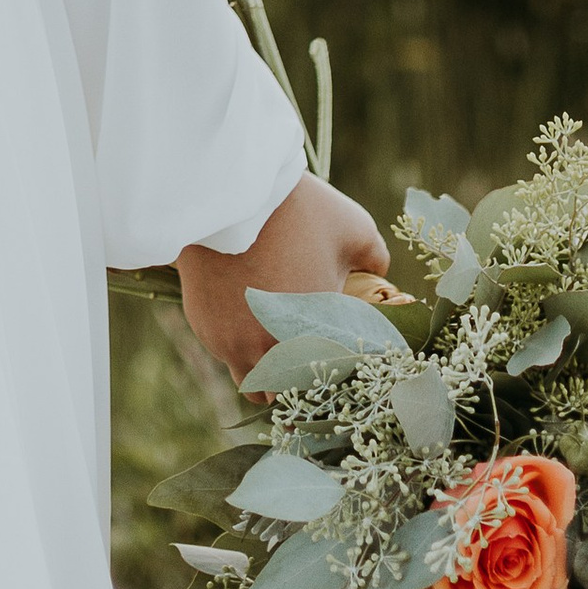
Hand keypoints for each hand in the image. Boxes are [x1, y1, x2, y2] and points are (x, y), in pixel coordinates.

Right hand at [177, 171, 391, 380]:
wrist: (228, 191)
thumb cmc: (298, 210)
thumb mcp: (353, 229)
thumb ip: (375, 260)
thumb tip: (381, 276)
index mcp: (313, 337)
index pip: (329, 385)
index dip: (336, 381)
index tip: (339, 367)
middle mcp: (271, 352)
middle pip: (289, 397)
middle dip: (299, 386)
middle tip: (307, 364)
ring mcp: (233, 344)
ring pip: (254, 383)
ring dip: (266, 374)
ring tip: (274, 347)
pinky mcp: (206, 328)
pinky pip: (226, 354)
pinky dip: (237, 346)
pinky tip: (245, 318)